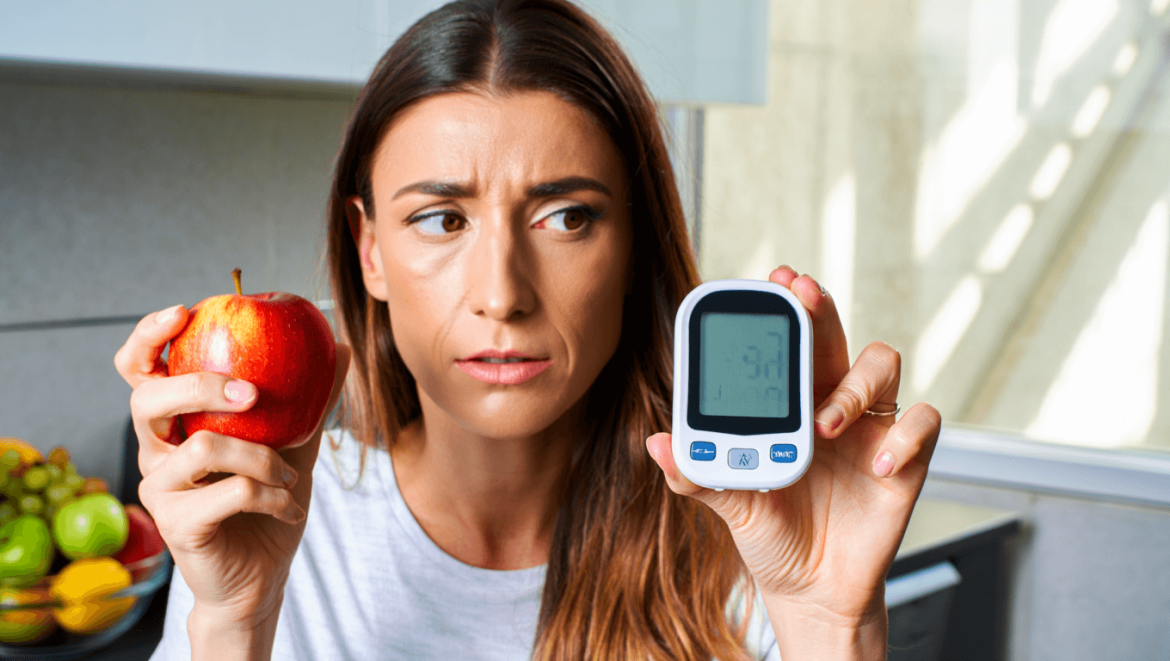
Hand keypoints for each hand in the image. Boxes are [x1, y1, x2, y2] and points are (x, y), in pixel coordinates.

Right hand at [114, 304, 350, 654]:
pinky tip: (289, 507)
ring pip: (202, 448)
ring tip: (289, 476)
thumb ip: (311, 398)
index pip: (140, 370)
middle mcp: (155, 452)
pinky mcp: (176, 525)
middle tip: (253, 392)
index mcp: (175, 424)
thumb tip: (341, 347)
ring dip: (262, 458)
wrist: (261, 576)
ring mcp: (160, 490)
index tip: (185, 312)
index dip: (149, 337)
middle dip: (200, 384)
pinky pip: (229, 492)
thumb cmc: (267, 504)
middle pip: (146, 399)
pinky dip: (272, 495)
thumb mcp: (296, 444)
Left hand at [646, 266, 940, 659]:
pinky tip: (876, 464)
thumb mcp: (730, 505)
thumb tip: (657, 444)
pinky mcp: (904, 461)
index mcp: (789, 403)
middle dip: (819, 310)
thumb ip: (698, 475)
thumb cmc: (772, 536)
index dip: (788, 309)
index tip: (774, 280)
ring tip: (825, 423)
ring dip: (854, 384)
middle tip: (802, 294)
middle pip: (834, 336)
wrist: (811, 590)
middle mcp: (832, 403)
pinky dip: (903, 437)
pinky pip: (922, 424)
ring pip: (882, 365)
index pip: (792, 341)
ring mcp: (870, 428)